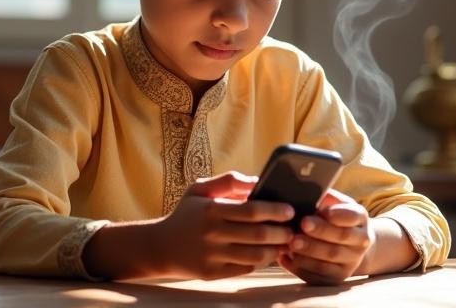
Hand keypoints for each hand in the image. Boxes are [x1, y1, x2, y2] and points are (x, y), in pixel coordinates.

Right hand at [152, 171, 294, 279]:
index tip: (290, 210)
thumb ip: (227, 181)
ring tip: (285, 242)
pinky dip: (261, 262)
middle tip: (294, 229)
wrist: (161, 246)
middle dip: (281, 232)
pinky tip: (269, 254)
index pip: (250, 210)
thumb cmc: (186, 213)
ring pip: (255, 255)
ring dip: (275, 249)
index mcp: (210, 209)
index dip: (274, 210)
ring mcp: (212, 256)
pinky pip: (245, 269)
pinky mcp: (212, 274)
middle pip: (257, 234)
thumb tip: (256, 181)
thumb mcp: (199, 189)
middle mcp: (211, 233)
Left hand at [278, 189, 373, 284]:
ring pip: (329, 260)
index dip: (340, 214)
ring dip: (309, 253)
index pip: (353, 216)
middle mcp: (360, 242)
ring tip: (291, 243)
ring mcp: (350, 262)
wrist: (350, 243)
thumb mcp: (334, 201)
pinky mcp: (337, 278)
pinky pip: (319, 277)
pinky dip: (300, 268)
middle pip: (340, 238)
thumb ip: (324, 197)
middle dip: (320, 232)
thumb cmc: (334, 215)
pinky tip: (285, 258)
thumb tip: (304, 189)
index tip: (325, 211)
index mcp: (359, 218)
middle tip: (302, 224)